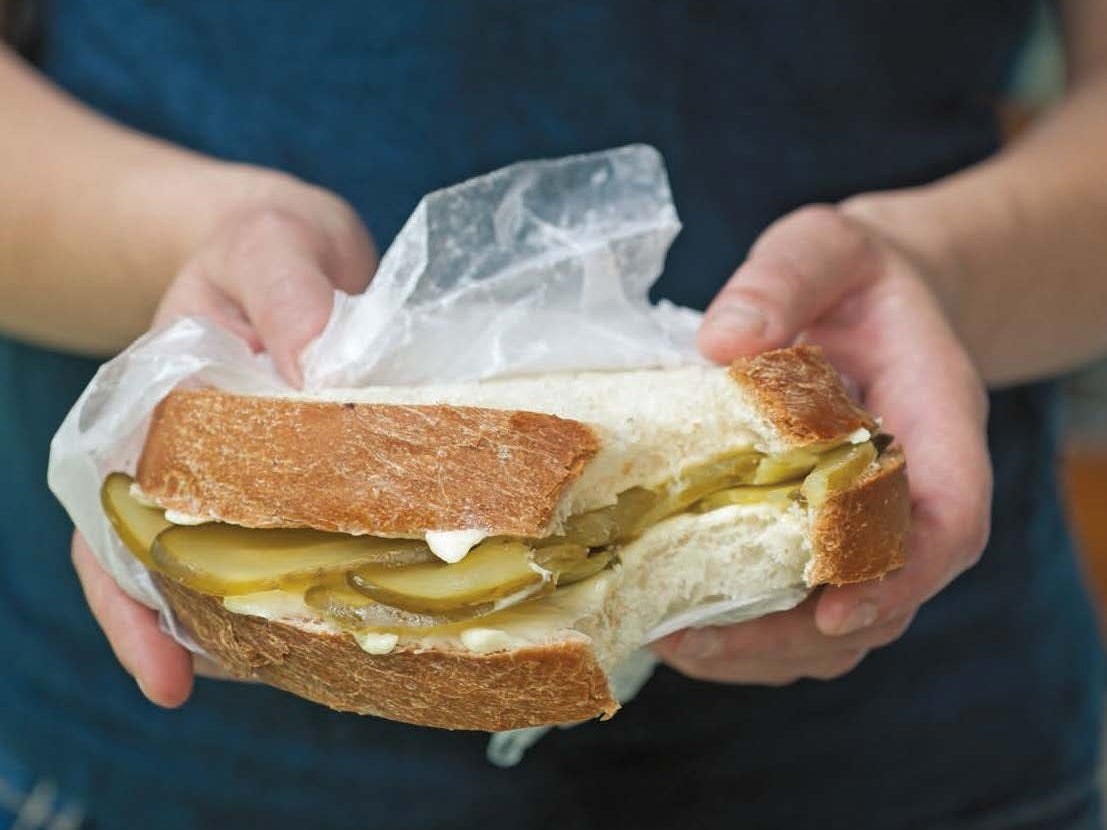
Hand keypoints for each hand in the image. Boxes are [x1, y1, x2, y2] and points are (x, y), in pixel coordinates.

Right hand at [72, 174, 377, 705]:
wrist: (297, 253)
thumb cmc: (270, 249)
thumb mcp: (271, 245)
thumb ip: (286, 291)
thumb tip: (311, 369)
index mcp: (154, 413)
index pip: (114, 519)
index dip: (129, 600)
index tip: (168, 673)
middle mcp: (185, 461)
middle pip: (163, 569)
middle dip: (185, 635)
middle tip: (224, 685)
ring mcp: (240, 480)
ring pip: (226, 572)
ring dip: (250, 625)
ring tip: (296, 667)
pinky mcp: (297, 484)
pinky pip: (291, 548)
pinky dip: (304, 587)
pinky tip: (338, 617)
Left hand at [653, 205, 990, 684]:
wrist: (861, 297)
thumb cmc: (849, 274)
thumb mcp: (820, 249)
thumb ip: (782, 280)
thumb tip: (722, 343)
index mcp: (938, 423)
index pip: (949, 520)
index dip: (899, 576)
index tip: (833, 612)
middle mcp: (913, 490)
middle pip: (887, 595)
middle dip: (798, 636)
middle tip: (700, 641)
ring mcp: (868, 522)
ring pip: (843, 622)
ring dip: (764, 649)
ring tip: (674, 642)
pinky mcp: (821, 534)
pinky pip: (802, 606)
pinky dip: (749, 631)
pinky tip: (679, 623)